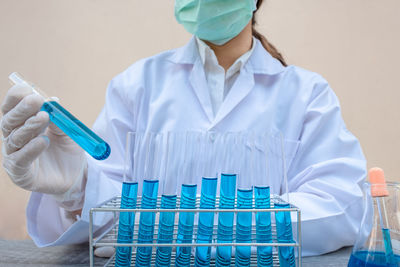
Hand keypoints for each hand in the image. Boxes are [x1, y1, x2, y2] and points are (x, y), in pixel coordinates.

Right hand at [1, 85, 86, 209]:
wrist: (76, 174)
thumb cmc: (67, 149)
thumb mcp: (66, 130)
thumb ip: (57, 118)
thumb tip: (52, 100)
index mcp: (21, 125)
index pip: (11, 109)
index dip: (15, 98)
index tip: (25, 88)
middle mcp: (13, 139)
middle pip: (9, 122)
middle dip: (22, 109)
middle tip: (36, 100)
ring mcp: (14, 156)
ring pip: (15, 139)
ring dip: (29, 126)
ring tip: (44, 117)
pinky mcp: (20, 174)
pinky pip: (21, 160)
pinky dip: (31, 149)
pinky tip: (43, 141)